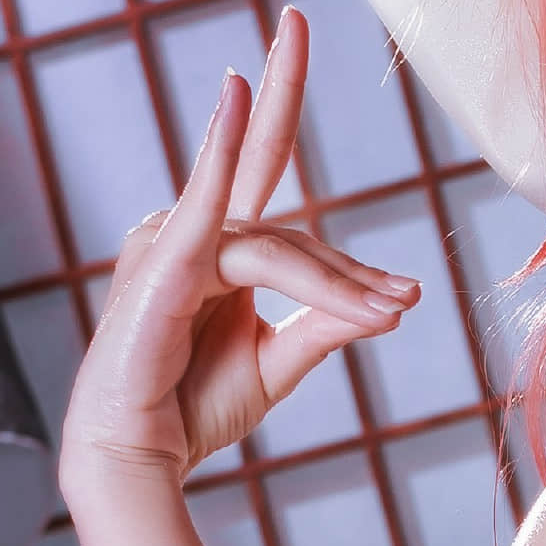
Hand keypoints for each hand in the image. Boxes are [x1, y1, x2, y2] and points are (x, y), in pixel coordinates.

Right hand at [58, 13, 416, 490]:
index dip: (351, 269)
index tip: (405, 300)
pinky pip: (204, 201)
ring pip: (275, 248)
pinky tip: (238, 91)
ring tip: (388, 313)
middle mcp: (190, 231)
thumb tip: (392, 303)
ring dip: (334, 285)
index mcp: (216, 250)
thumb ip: (328, 323)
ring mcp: (171, 240)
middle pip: (289, 231)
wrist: (140, 454)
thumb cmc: (194, 408)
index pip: (294, 234)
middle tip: (400, 280)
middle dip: (346, 264)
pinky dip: (221, 149)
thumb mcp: (279, 363)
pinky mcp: (162, 261)